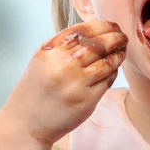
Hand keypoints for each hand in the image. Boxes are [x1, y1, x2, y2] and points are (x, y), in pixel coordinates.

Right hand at [2, 21, 127, 147]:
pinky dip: (113, 72)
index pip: (83, 31)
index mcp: (50, 52)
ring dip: (118, 54)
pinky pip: (107, 80)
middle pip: (99, 45)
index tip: (112, 26)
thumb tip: (96, 30)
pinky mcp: (87, 100)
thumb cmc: (36, 89)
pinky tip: (113, 69)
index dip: (103, 26)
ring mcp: (76, 84)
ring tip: (122, 51)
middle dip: (116, 37)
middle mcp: (63, 66)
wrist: (26, 123)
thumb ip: (64, 45)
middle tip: (123, 36)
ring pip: (107, 62)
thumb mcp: (42, 60)